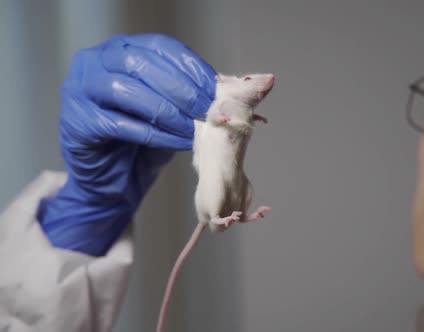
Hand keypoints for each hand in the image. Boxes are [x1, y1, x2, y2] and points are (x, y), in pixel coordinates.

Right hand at [38, 33, 216, 255]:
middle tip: (207, 110)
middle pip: (141, 64)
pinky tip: (177, 142)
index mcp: (122, 50)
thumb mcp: (171, 110)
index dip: (191, 66)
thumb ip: (191, 96)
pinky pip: (119, 124)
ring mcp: (80, 90)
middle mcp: (96, 62)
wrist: (113, 179)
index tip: (216, 87)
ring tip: (194, 128)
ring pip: (126, 90)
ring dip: (167, 111)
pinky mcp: (76, 122)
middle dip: (181, 88)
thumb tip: (229, 90)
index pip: (160, 47)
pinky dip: (154, 134)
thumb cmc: (143, 139)